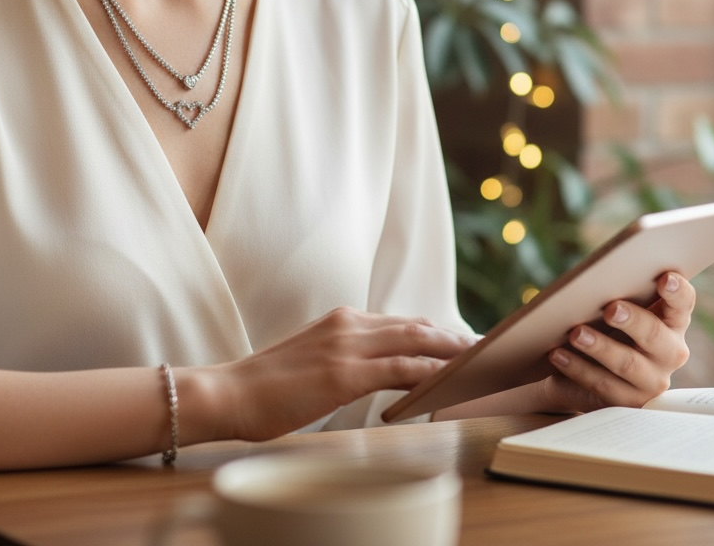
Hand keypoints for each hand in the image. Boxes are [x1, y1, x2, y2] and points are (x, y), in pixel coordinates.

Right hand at [196, 307, 475, 441]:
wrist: (227, 393)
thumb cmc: (264, 387)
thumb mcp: (311, 361)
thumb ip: (344, 360)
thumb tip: (374, 375)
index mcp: (341, 320)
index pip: (401, 322)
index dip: (435, 332)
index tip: (460, 342)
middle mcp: (349, 324)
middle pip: (417, 326)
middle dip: (455, 337)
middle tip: (486, 348)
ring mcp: (348, 346)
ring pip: (417, 342)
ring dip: (453, 351)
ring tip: (481, 362)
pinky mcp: (345, 374)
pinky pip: (402, 370)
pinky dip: (432, 373)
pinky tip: (452, 380)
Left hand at [538, 271, 694, 412]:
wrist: (587, 371)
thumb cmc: (607, 329)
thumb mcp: (617, 312)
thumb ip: (621, 296)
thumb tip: (597, 279)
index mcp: (673, 322)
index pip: (682, 304)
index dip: (677, 292)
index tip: (665, 277)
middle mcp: (670, 352)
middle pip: (655, 334)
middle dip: (633, 321)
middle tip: (611, 309)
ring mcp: (653, 381)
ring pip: (627, 363)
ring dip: (600, 347)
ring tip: (576, 333)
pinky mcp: (629, 401)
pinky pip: (603, 385)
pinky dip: (578, 368)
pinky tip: (558, 355)